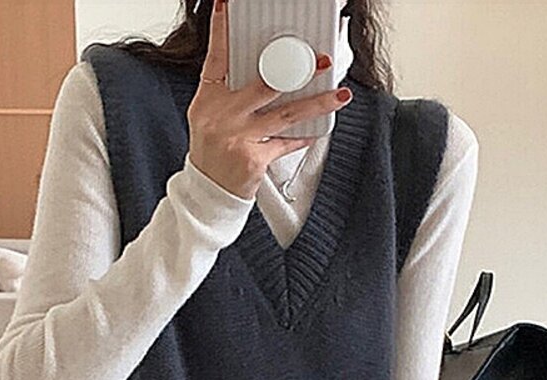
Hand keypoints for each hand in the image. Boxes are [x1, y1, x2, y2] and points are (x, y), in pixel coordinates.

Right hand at [187, 0, 351, 199]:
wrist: (209, 195)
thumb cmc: (213, 154)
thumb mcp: (210, 119)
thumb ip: (230, 94)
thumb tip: (266, 72)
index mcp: (208, 100)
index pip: (216, 58)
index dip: (221, 31)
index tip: (227, 7)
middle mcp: (222, 116)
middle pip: (264, 84)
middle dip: (296, 70)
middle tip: (319, 59)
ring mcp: (238, 138)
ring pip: (286, 114)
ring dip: (317, 103)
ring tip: (338, 94)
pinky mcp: (254, 160)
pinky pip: (285, 143)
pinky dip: (303, 138)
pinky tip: (318, 130)